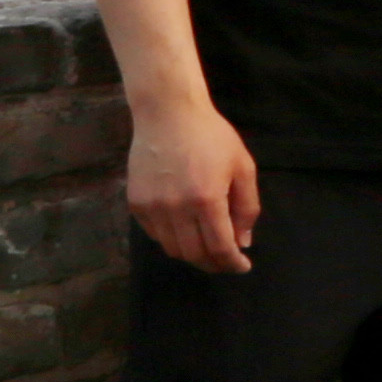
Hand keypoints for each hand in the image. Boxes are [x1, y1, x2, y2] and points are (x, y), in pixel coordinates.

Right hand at [127, 96, 257, 274]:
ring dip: (192, 254)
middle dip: (213, 263)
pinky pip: (155, 234)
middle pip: (194, 254)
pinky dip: (172, 239)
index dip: (232, 263)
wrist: (168, 114)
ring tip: (208, 248)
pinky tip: (186, 230)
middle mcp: (175, 208)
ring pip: (172, 248)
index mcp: (206, 199)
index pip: (219, 247)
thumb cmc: (212, 137)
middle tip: (226, 261)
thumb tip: (243, 242)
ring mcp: (152, 207)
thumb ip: (246, 207)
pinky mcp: (136, 203)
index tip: (242, 266)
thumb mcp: (242, 167)